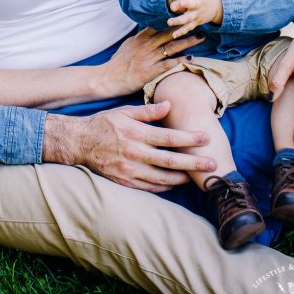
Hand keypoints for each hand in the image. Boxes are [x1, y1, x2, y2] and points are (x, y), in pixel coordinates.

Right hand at [43, 103, 215, 192]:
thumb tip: (169, 105)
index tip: (206, 138)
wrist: (80, 143)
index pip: (169, 138)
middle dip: (194, 163)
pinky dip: (165, 187)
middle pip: (170, 161)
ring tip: (198, 177)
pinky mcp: (125, 182)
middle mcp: (135, 153)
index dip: (189, 138)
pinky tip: (175, 183)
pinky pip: (150, 188)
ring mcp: (130, 170)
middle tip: (213, 164)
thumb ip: (148, 111)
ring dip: (183, 178)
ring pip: (162, 179)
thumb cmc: (105, 124)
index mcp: (136, 133)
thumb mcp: (125, 111)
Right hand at [102, 26, 204, 95]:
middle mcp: (146, 46)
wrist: (109, 78)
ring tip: (200, 37)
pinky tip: (190, 58)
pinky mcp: (149, 72)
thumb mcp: (128, 44)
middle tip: (198, 21)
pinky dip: (179, 61)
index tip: (185, 11)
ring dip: (187, 42)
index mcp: (141, 38)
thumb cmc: (119, 62)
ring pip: (171, 47)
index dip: (173, 17)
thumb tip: (150, 29)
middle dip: (185, 27)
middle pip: (169, 33)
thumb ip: (140, 36)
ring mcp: (148, 58)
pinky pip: (167, 65)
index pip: (159, 24)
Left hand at [167, 0, 222, 37]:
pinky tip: (173, 36)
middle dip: (184, 4)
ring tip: (169, 22)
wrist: (217, 7)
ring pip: (187, 19)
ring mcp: (197, 15)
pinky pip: (188, 28)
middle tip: (177, 4)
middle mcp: (198, 5)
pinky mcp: (196, 22)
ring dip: (178, 21)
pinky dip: (181, 32)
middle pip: (191, 5)